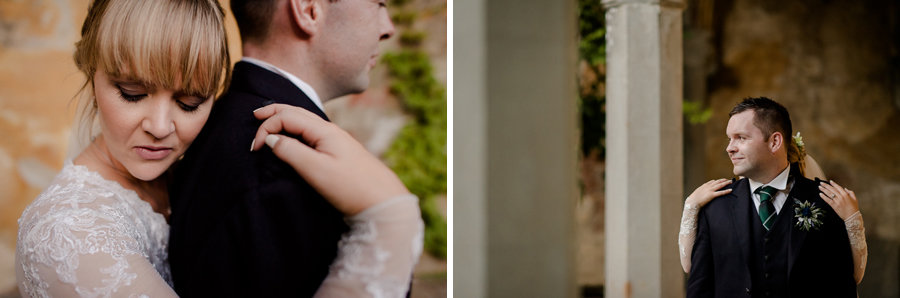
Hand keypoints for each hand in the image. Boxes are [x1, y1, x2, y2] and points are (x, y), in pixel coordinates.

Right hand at [250, 104, 410, 215]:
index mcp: (324, 130)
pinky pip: (312, 132)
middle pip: (297, 112)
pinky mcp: (339, 152)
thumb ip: (291, 152)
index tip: (254, 149)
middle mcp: (330, 130)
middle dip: (274, 112)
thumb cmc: (350, 187)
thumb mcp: (316, 170)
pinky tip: (293, 136)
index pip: (287, 116)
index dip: (267, 127)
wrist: (383, 201)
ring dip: (285, 119)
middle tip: (254, 116)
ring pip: (305, 121)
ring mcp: (336, 140)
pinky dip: (296, 129)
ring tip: (269, 121)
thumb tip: (271, 139)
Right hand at [686, 179, 732, 207]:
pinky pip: (721, 192)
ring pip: (720, 185)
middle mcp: (708, 186)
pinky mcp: (712, 195)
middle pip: (718, 182)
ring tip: (731, 182)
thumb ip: (702, 190)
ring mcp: (710, 190)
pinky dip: (726, 191)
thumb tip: (703, 190)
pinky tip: (730, 190)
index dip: (718, 181)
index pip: (712, 181)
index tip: (722, 180)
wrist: (692, 202)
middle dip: (724, 180)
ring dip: (726, 183)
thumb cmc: (694, 199)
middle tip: (729, 180)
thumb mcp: (698, 192)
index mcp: (704, 185)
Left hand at [818, 180, 858, 219]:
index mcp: (846, 194)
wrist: (852, 216)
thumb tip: (845, 188)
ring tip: (819, 187)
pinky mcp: (834, 206)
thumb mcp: (854, 199)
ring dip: (823, 190)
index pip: (838, 187)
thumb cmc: (854, 207)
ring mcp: (837, 201)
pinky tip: (820, 194)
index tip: (830, 181)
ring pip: (829, 194)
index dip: (834, 184)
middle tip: (821, 183)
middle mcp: (840, 197)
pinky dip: (823, 197)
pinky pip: (827, 200)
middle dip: (826, 186)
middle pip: (832, 189)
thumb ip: (850, 192)